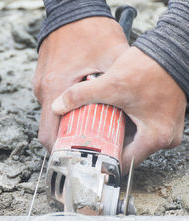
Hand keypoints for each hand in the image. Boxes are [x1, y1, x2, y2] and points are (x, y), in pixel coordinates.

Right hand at [32, 17, 128, 151]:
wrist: (70, 11)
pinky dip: (62, 108)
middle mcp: (43, 90)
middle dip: (64, 140)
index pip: (48, 135)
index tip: (74, 157)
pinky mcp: (42, 78)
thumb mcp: (112, 57)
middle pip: (48, 129)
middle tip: (85, 142)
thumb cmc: (88, 30)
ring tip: (85, 121)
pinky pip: (50, 101)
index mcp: (56, 89)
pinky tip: (79, 102)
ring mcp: (40, 84)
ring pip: (49, 115)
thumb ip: (119, 85)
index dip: (59, 151)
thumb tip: (133, 110)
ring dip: (65, 123)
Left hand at [52, 47, 186, 173]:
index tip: (87, 154)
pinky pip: (140, 128)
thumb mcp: (111, 84)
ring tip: (96, 127)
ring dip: (115, 133)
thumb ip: (81, 95)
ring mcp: (165, 127)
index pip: (123, 161)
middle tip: (87, 139)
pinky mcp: (163, 117)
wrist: (172, 49)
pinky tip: (111, 115)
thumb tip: (58, 106)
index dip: (102, 157)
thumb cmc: (151, 68)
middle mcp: (164, 137)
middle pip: (127, 150)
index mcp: (155, 137)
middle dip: (106, 144)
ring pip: (133, 138)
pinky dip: (125, 123)